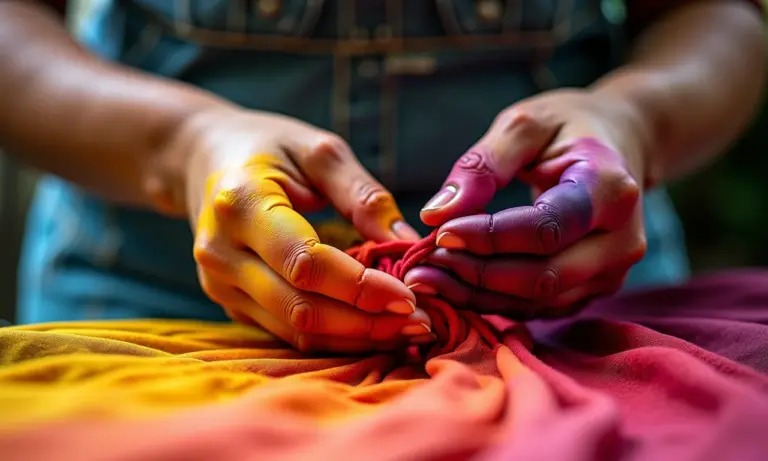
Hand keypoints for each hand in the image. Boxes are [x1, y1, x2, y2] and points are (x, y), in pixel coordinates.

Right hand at [178, 108, 430, 352]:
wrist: (202, 157)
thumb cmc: (268, 147)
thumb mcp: (318, 151)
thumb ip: (363, 195)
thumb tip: (407, 244)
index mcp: (241, 203)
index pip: (306, 262)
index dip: (360, 287)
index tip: (410, 295)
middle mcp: (222, 251)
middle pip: (300, 307)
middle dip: (365, 322)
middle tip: (419, 322)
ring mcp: (219, 282)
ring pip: (293, 330)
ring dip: (353, 337)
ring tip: (403, 330)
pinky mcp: (227, 300)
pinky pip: (285, 331)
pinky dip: (332, 336)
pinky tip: (369, 327)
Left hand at [407, 89, 648, 317]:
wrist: (618, 144)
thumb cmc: (567, 128)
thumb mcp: (525, 125)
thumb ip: (482, 164)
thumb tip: (436, 214)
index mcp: (611, 188)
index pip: (545, 228)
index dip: (489, 237)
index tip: (440, 233)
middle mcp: (622, 239)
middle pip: (543, 276)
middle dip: (477, 274)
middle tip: (422, 264)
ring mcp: (612, 271)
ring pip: (539, 300)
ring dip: (478, 295)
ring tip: (427, 278)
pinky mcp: (594, 289)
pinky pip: (539, 306)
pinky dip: (493, 301)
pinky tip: (454, 286)